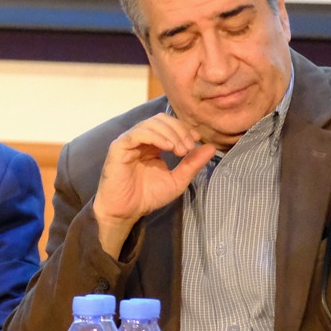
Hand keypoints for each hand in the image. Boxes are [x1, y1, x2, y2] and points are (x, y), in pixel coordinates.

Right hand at [95, 113, 214, 256]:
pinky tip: (168, 147)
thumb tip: (211, 147)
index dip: (185, 129)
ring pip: (151, 123)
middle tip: (189, 148)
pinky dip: (156, 136)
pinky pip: (138, 133)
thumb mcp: (177, 180)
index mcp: (153, 144)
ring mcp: (129, 141)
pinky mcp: (119, 147)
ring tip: (180, 150)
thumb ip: (192, 164)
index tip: (197, 141)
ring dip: (171, 133)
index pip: (169, 124)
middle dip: (180, 130)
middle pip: (162, 119)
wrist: (126, 211)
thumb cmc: (148, 196)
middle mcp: (141, 139)